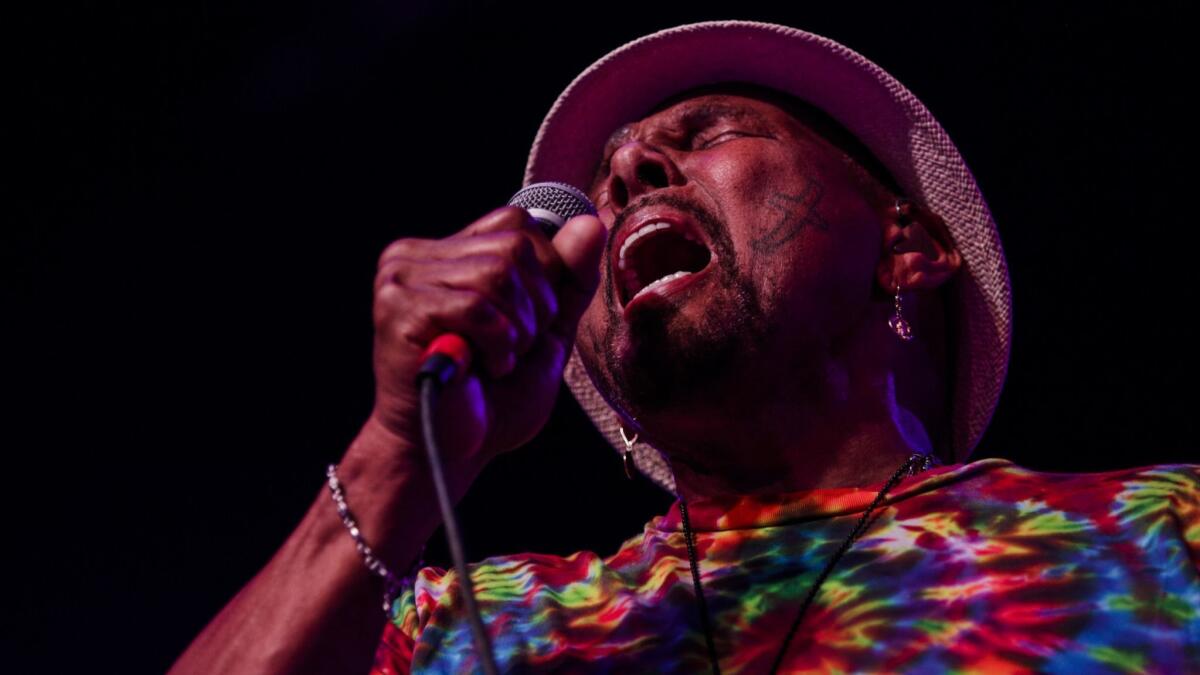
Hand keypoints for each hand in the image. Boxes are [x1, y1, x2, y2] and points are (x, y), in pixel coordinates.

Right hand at [366, 206, 606, 473]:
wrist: (450, 453)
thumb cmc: (494, 398)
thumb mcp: (548, 332)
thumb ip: (570, 280)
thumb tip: (592, 222)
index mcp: (446, 254)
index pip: (517, 223)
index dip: (544, 275)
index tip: (527, 326)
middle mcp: (415, 256)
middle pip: (514, 246)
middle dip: (535, 309)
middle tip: (510, 351)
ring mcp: (400, 278)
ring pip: (498, 273)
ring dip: (516, 332)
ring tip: (495, 362)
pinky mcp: (397, 308)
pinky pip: (476, 306)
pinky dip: (497, 344)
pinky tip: (482, 369)